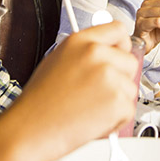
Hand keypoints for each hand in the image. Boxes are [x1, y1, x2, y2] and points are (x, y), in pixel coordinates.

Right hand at [11, 21, 138, 160]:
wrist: (29, 130)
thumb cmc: (39, 102)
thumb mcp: (57, 61)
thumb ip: (85, 53)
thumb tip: (107, 52)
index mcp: (81, 41)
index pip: (118, 30)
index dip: (121, 46)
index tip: (120, 55)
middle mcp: (97, 54)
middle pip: (130, 61)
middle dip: (120, 78)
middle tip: (97, 93)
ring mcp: (109, 77)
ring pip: (130, 88)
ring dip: (116, 101)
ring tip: (88, 109)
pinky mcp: (117, 102)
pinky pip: (128, 110)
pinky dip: (115, 120)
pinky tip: (92, 120)